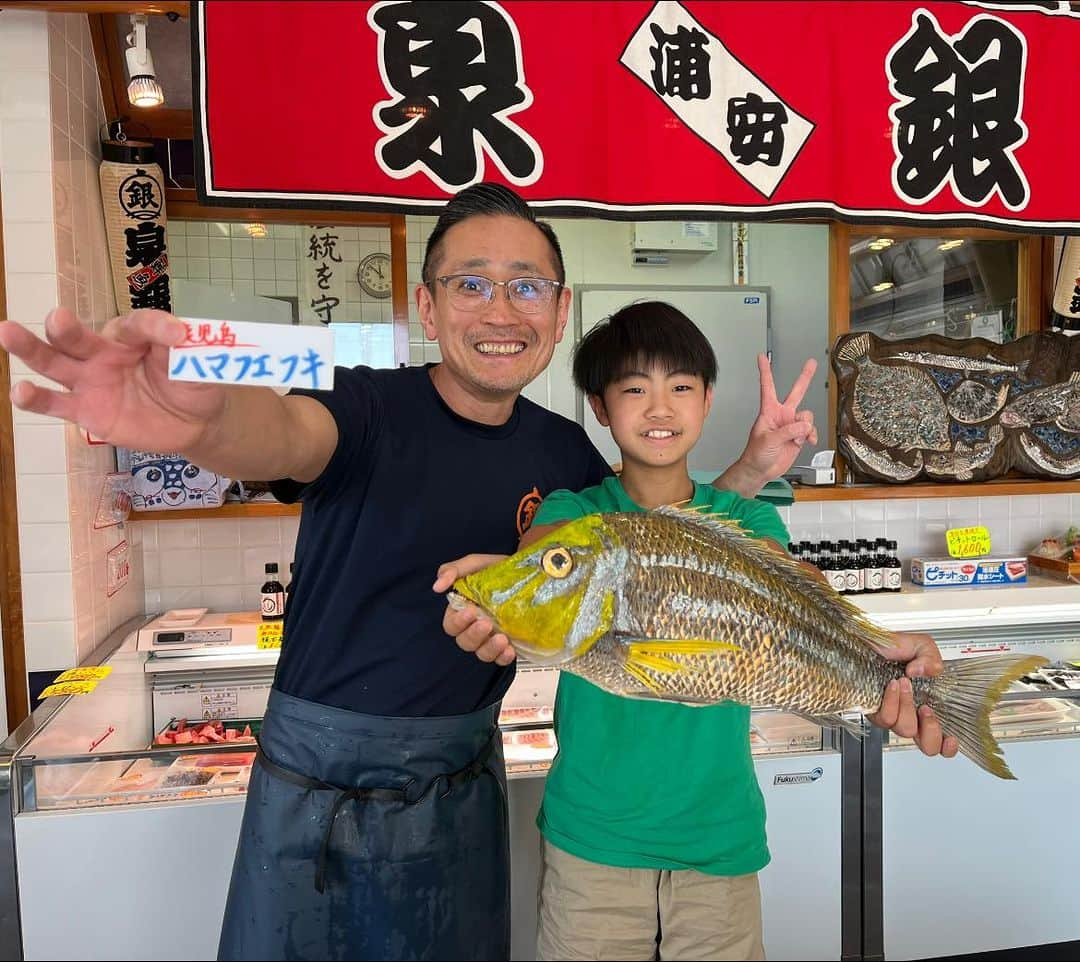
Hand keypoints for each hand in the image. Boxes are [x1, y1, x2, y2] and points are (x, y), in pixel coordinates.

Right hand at [0, 308, 225, 450]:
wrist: (195, 423)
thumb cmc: (191, 382)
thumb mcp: (195, 361)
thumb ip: (185, 347)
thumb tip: (182, 332)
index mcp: (132, 335)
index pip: (137, 324)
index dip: (156, 326)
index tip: (177, 333)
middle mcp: (103, 352)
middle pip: (78, 337)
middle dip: (65, 328)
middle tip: (58, 317)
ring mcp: (90, 381)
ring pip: (54, 362)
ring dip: (30, 348)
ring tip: (7, 332)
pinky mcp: (85, 410)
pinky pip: (56, 403)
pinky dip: (35, 398)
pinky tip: (19, 392)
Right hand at [434, 554, 516, 666]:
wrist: (529, 572)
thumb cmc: (498, 569)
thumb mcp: (475, 564)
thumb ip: (453, 570)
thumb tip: (437, 586)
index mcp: (462, 610)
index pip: (451, 625)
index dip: (458, 622)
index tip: (471, 611)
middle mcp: (474, 627)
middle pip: (464, 642)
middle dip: (474, 635)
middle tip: (486, 623)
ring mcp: (491, 637)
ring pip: (482, 653)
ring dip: (489, 649)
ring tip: (502, 639)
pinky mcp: (508, 644)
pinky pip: (501, 658)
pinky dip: (503, 658)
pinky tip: (510, 651)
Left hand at [741, 354, 818, 482]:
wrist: (760, 470)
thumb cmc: (756, 454)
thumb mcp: (769, 440)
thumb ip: (788, 431)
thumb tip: (805, 426)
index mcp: (769, 412)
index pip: (767, 387)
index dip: (765, 371)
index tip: (762, 357)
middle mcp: (782, 415)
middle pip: (796, 392)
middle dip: (805, 377)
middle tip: (811, 362)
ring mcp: (791, 425)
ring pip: (807, 416)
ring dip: (805, 428)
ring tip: (796, 439)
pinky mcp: (799, 436)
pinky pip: (811, 430)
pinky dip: (811, 436)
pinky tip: (807, 442)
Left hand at [867, 631, 959, 758]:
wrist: (866, 643)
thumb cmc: (892, 647)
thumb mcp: (921, 645)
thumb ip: (932, 659)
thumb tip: (925, 671)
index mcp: (928, 705)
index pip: (942, 738)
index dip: (948, 747)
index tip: (951, 739)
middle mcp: (911, 715)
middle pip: (927, 745)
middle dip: (931, 729)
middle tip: (926, 708)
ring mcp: (892, 715)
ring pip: (906, 729)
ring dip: (908, 706)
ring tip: (905, 684)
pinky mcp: (874, 712)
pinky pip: (886, 718)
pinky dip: (892, 701)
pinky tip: (892, 686)